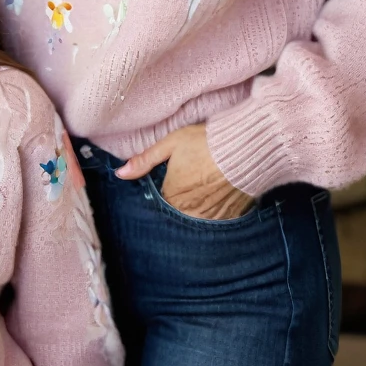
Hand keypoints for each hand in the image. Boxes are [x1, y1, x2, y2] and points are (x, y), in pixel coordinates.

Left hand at [116, 124, 253, 220]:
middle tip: (187, 187)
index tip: (168, 185)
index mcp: (172, 196)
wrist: (245, 149)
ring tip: (200, 193)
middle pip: (177, 215)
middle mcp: (190, 211)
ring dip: (195, 211)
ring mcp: (211, 217)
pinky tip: (216, 199)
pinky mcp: (231, 217)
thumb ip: (145, 160)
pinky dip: (214, 214)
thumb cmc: (206, 143)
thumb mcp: (171, 144)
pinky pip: (216, 222)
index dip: (163, 195)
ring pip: (196, 221)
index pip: (159, 206)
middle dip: (178, 205)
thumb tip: (120, 174)